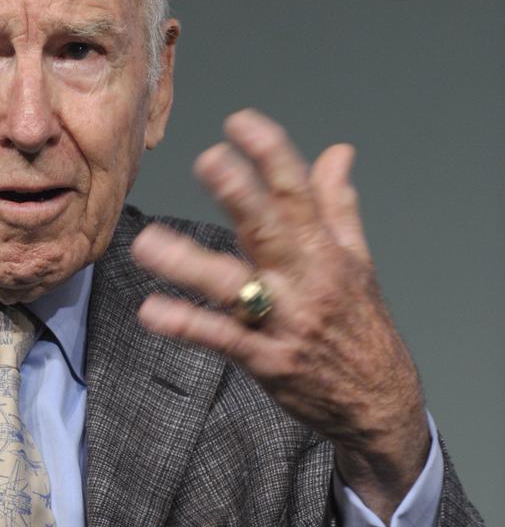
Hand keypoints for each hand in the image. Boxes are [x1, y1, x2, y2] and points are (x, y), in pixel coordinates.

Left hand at [131, 109, 428, 521]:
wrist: (380, 403)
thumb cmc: (363, 328)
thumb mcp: (359, 263)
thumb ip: (338, 205)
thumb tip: (337, 152)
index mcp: (326, 252)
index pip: (299, 193)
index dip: (271, 155)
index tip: (240, 123)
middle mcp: (307, 281)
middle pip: (269, 230)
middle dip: (239, 194)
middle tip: (207, 161)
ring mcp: (285, 322)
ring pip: (234, 286)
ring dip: (189, 263)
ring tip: (147, 242)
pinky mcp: (267, 360)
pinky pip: (220, 339)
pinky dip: (186, 324)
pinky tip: (152, 311)